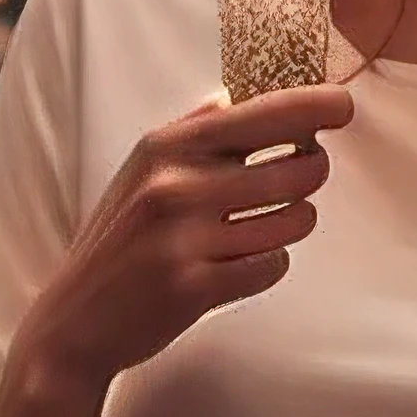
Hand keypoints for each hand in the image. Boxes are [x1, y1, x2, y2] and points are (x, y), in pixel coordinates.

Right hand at [17, 84, 355, 398]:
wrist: (74, 322)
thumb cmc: (120, 240)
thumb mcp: (141, 171)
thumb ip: (193, 132)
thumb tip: (237, 94)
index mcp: (166, 146)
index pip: (264, 112)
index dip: (316, 106)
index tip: (342, 106)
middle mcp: (175, 185)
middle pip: (297, 167)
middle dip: (312, 172)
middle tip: (297, 183)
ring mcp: (185, 238)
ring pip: (296, 219)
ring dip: (295, 224)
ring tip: (264, 229)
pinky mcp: (196, 287)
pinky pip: (275, 266)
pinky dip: (270, 266)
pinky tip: (239, 267)